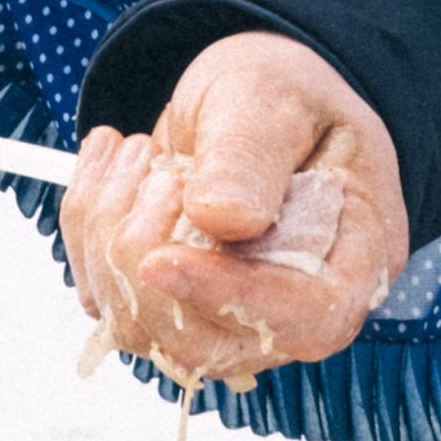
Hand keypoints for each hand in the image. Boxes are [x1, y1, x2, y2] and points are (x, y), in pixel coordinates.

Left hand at [63, 34, 408, 385]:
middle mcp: (290, 308)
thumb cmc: (282, 98)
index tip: (164, 258)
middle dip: (148, 249)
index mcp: (353, 257)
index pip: (309, 317)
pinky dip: (87, 225)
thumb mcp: (272, 98)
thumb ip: (251, 155)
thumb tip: (223, 218)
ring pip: (141, 326)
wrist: (248, 101)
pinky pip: (105, 297)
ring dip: (111, 228)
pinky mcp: (167, 307)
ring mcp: (223, 317)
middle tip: (152, 160)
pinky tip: (116, 168)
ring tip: (138, 152)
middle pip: (208, 341)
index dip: (233, 297)